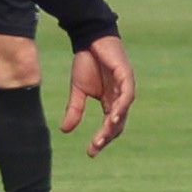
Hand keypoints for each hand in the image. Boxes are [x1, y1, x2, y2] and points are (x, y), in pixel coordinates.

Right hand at [63, 33, 134, 154]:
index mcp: (111, 102)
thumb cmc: (86, 62)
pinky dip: (121, 108)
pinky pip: (127, 96)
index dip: (101, 139)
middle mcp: (121, 98)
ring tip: (103, 139)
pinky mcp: (126, 76)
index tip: (90, 152)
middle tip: (95, 148)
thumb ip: (75, 110)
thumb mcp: (78, 90)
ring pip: (122, 113)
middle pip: (117, 124)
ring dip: (113, 127)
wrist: (88, 39)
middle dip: (106, 137)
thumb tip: (64, 131)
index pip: (109, 126)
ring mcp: (126, 88)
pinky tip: (113, 118)